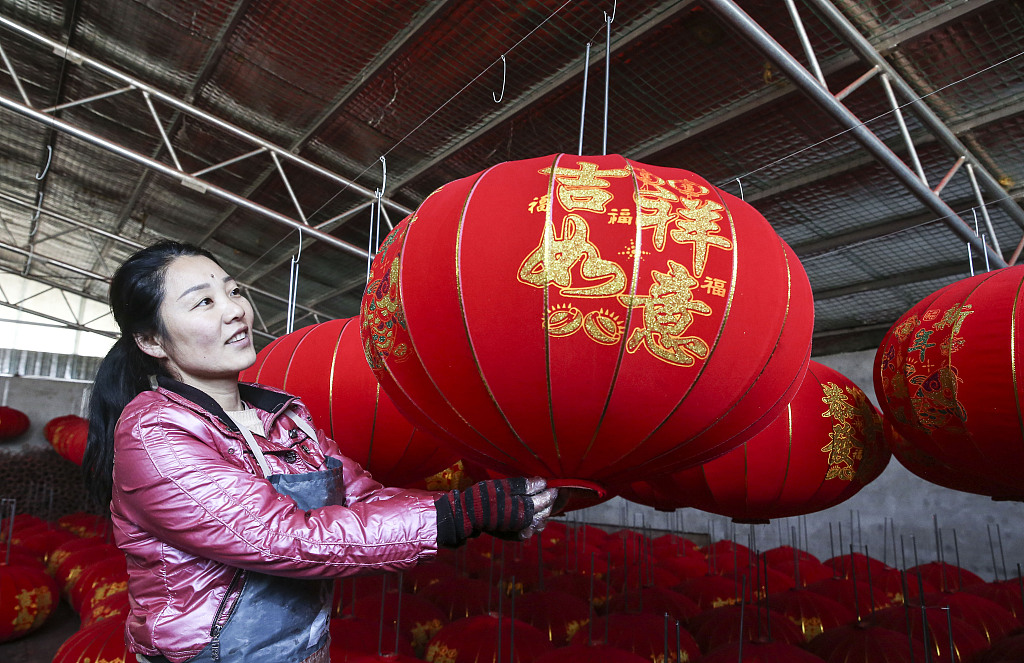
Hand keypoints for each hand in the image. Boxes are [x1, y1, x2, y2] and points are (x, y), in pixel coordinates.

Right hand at [434, 477, 557, 546]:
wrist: (468, 516)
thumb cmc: (484, 497)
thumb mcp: (503, 486)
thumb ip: (524, 485)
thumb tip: (542, 482)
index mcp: (524, 508)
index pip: (543, 499)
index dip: (550, 492)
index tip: (553, 485)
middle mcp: (525, 522)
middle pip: (545, 512)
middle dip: (550, 502)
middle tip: (552, 493)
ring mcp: (520, 531)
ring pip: (540, 523)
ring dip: (545, 513)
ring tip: (546, 504)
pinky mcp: (515, 536)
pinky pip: (532, 531)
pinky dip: (537, 524)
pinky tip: (536, 518)